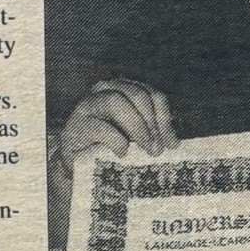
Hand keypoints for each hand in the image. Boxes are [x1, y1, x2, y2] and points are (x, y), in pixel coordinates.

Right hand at [60, 78, 178, 165]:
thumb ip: (151, 132)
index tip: (171, 144)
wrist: (77, 161)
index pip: (152, 94)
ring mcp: (89, 104)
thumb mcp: (133, 135)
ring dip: (136, 126)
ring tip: (144, 149)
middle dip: (151, 122)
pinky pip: (99, 125)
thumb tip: (173, 144)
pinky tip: (122, 153)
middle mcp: (106, 89)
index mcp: (125, 89)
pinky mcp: (76, 123)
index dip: (164, 118)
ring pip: (116, 101)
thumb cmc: (109, 145)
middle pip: (137, 94)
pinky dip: (115, 139)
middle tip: (156, 149)